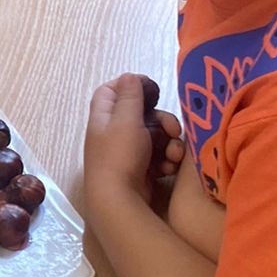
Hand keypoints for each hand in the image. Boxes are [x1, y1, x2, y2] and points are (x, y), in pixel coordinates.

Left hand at [85, 74, 186, 212]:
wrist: (119, 201)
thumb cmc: (120, 156)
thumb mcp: (126, 120)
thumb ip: (130, 96)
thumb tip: (129, 76)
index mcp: (103, 118)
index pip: (110, 91)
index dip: (130, 85)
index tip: (152, 89)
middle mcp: (112, 133)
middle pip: (140, 114)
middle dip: (162, 120)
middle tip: (173, 129)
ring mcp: (125, 153)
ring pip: (154, 136)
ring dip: (169, 143)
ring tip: (173, 154)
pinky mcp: (139, 169)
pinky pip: (157, 156)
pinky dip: (165, 160)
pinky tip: (169, 167)